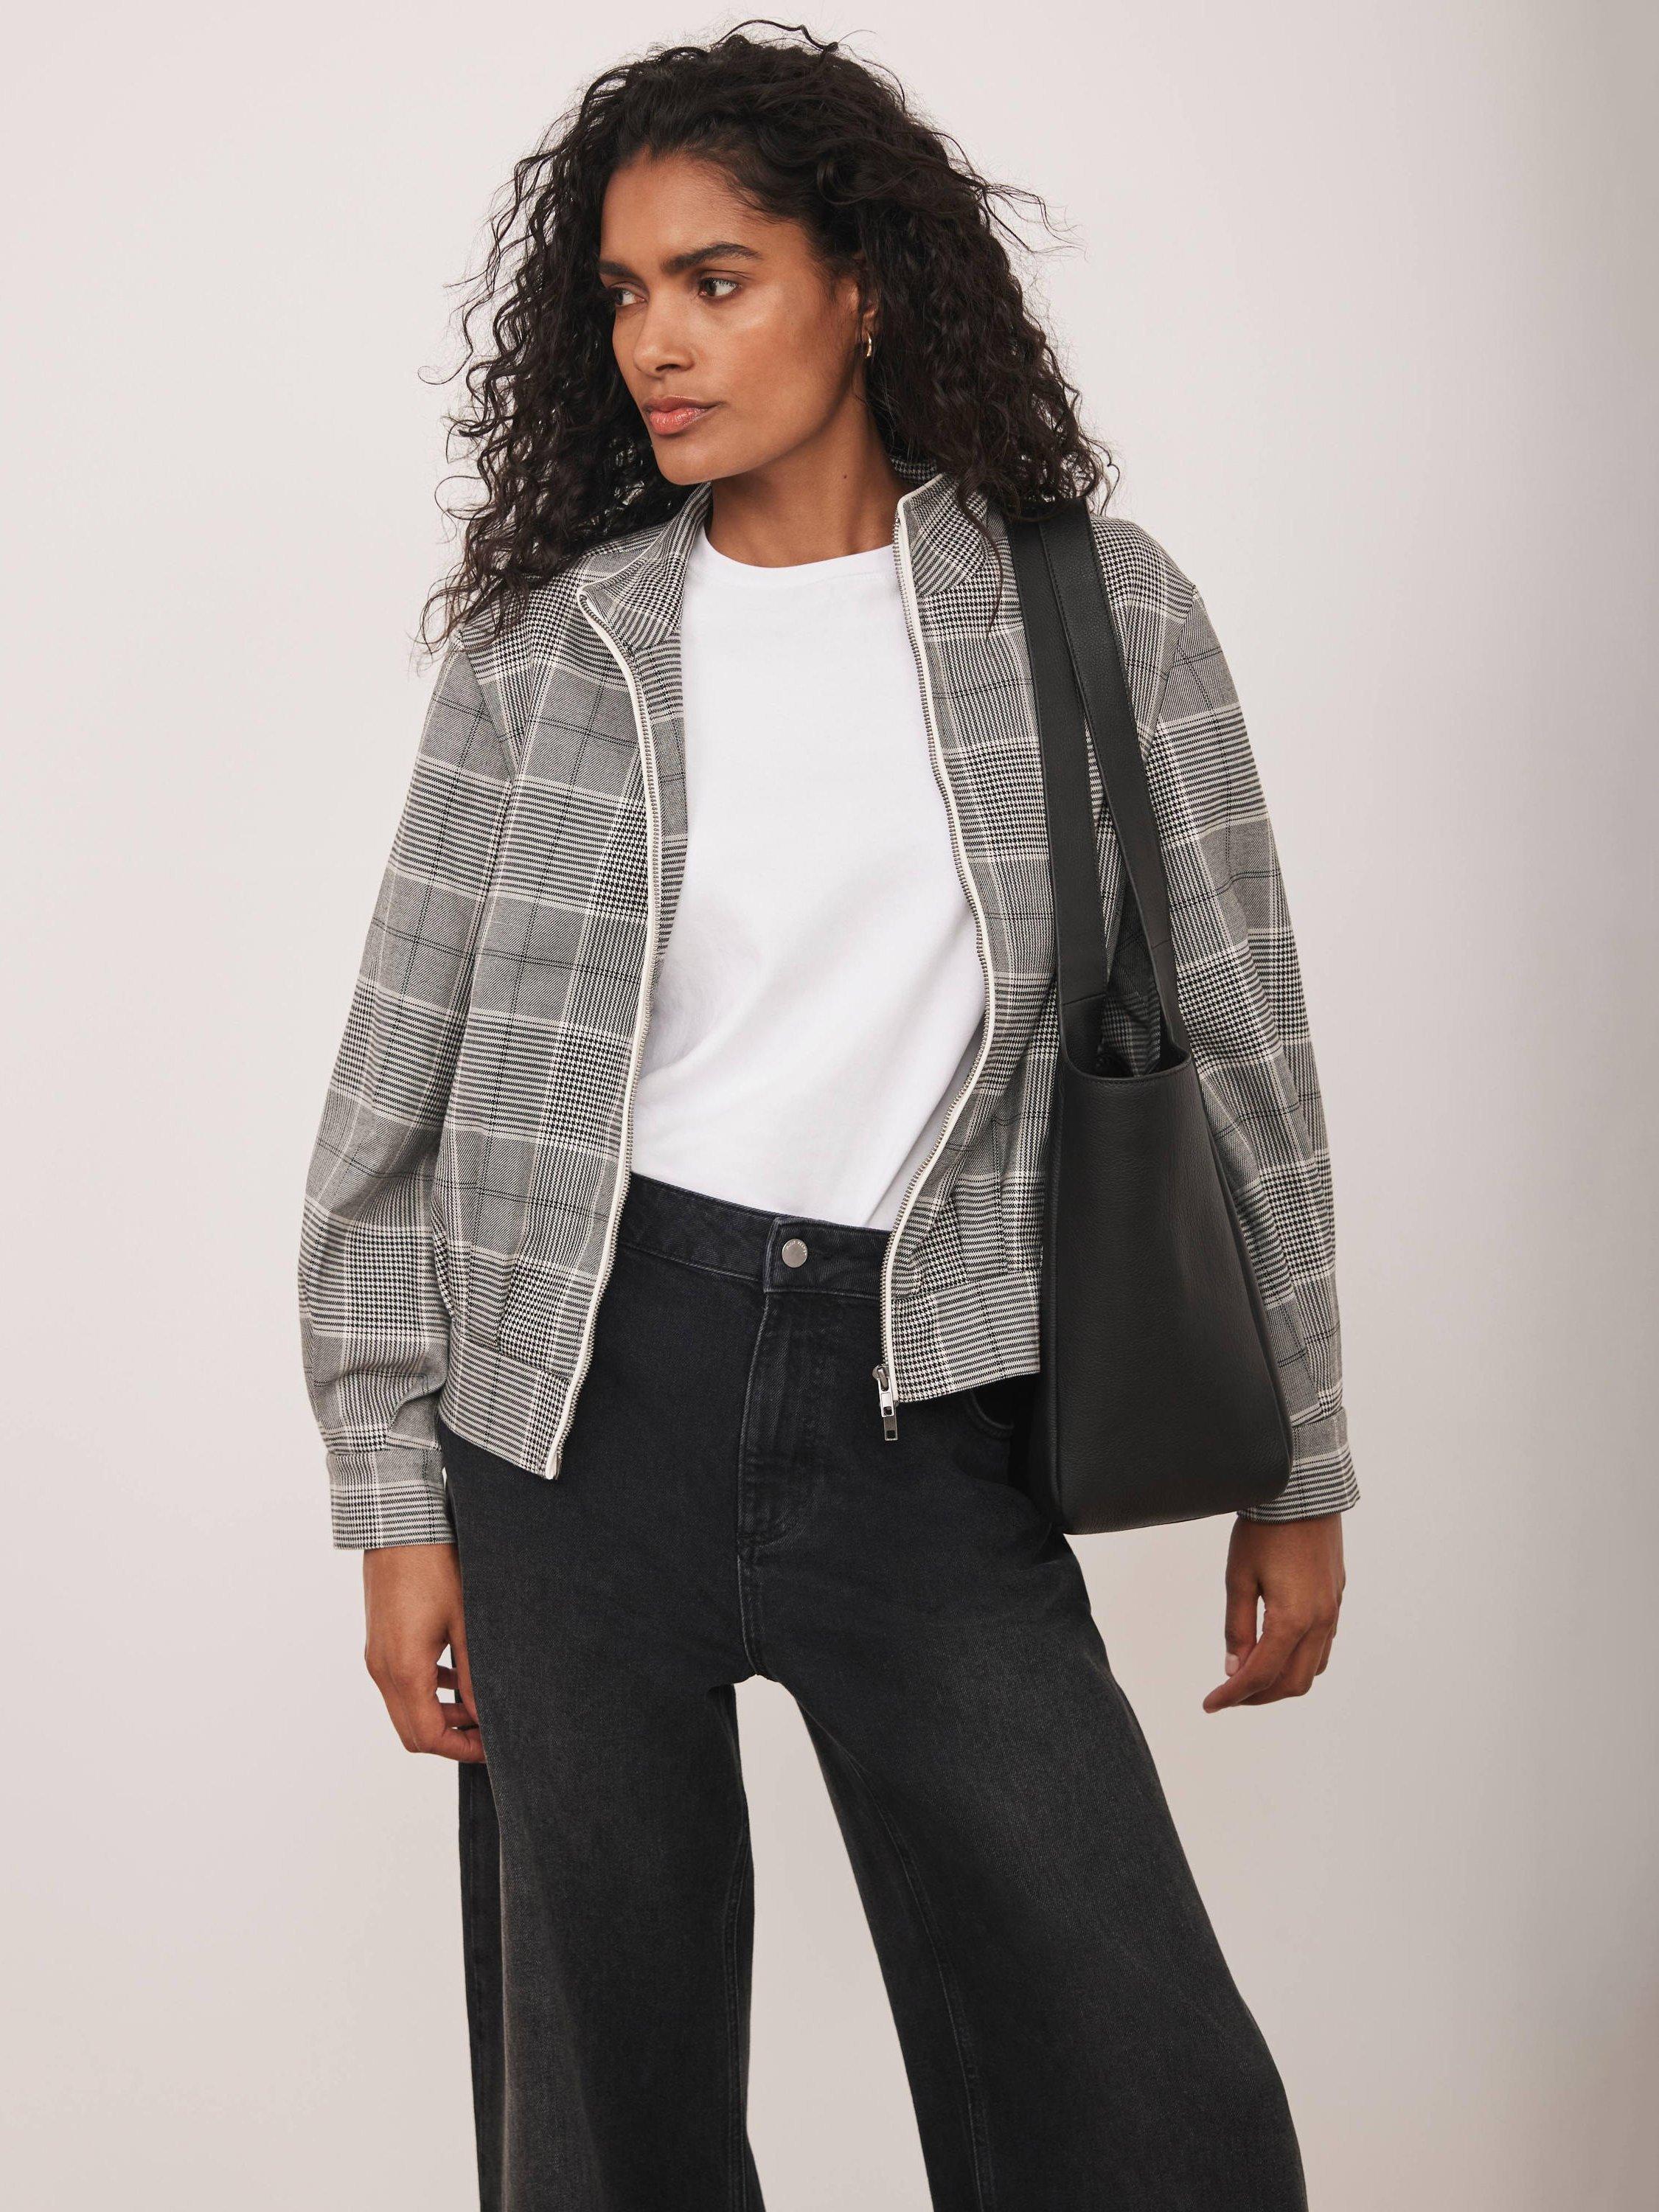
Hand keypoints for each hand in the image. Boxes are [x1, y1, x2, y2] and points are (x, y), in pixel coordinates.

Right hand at [362, 1541, 485, 1761]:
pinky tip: (455, 1675)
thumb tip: (486, 1713)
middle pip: (412, 1731)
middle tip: (487, 1729)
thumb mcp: (466, 1622)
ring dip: (439, 1715)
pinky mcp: (379, 1643)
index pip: (428, 1736)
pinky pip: (401, 1684)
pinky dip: (427, 1692)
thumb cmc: (434, 1567)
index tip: (492, 1747)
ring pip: (406, 1709)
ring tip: (477, 1703)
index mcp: (404, 1670)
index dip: (462, 1750)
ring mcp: (377, 1657)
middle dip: (451, 1738)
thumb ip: (474, 1674)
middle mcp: (382, 1670)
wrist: (399, 1526)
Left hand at [1202, 1514, 1344, 1711]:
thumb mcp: (1238, 1578)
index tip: (1210, 1704)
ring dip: (1282, 1681)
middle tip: (1228, 1694)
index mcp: (1293, 1620)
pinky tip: (1276, 1650)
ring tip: (1250, 1677)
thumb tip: (1234, 1669)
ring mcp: (1333, 1611)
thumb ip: (1237, 1628)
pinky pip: (1323, 1646)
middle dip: (1258, 1696)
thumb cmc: (1265, 1530)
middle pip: (1293, 1683)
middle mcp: (1320, 1622)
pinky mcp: (1336, 1598)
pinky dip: (1299, 1661)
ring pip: (1313, 1669)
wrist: (1302, 1491)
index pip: (1260, 1675)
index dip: (1233, 1695)